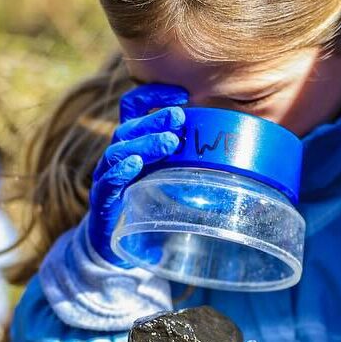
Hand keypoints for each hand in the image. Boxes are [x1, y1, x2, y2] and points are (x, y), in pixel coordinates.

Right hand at [86, 82, 187, 265]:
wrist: (115, 246)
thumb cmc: (147, 206)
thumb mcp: (170, 179)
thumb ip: (191, 164)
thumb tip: (238, 157)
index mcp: (134, 146)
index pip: (133, 109)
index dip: (152, 96)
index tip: (181, 94)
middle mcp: (118, 157)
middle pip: (129, 128)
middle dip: (155, 120)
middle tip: (180, 118)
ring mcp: (108, 178)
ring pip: (119, 151)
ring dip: (144, 144)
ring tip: (168, 143)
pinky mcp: (103, 202)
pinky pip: (107, 182)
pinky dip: (120, 172)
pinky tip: (135, 166)